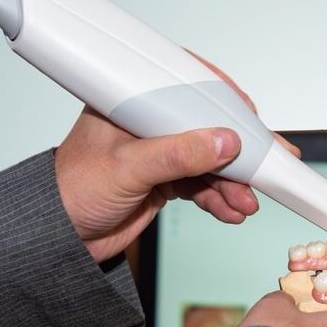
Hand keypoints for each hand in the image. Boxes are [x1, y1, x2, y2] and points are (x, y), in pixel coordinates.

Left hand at [54, 56, 300, 262]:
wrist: (60, 238)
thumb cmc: (72, 193)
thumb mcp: (127, 169)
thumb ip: (176, 155)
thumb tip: (221, 142)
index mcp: (129, 102)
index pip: (185, 88)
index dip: (221, 102)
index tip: (249, 120)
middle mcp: (147, 123)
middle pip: (204, 128)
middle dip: (235, 152)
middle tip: (266, 166)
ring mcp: (157, 153)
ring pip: (207, 161)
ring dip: (231, 183)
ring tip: (245, 202)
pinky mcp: (163, 180)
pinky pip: (202, 185)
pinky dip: (219, 198)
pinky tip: (231, 210)